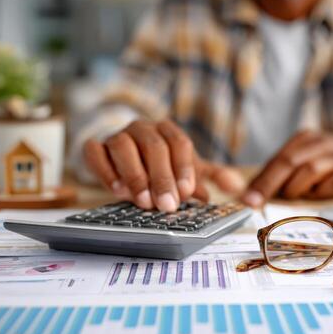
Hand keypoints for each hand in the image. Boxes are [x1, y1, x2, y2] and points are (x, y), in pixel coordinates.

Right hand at [83, 119, 244, 210]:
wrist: (125, 156)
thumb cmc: (161, 164)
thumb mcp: (187, 168)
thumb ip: (211, 175)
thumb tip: (237, 186)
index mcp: (168, 130)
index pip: (179, 143)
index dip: (184, 168)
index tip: (187, 192)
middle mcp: (142, 128)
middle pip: (154, 146)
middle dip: (162, 178)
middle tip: (167, 205)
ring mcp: (117, 136)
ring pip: (123, 147)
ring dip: (135, 175)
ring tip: (143, 201)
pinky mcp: (95, 148)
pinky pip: (95, 153)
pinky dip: (105, 171)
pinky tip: (117, 190)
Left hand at [241, 131, 332, 206]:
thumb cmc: (329, 163)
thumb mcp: (306, 159)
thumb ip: (282, 172)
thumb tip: (254, 193)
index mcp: (304, 138)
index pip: (277, 159)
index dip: (260, 179)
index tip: (246, 197)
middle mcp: (320, 142)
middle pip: (289, 162)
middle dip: (268, 184)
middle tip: (255, 203)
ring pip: (309, 170)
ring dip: (297, 188)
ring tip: (297, 195)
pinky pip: (331, 184)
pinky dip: (321, 192)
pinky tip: (321, 192)